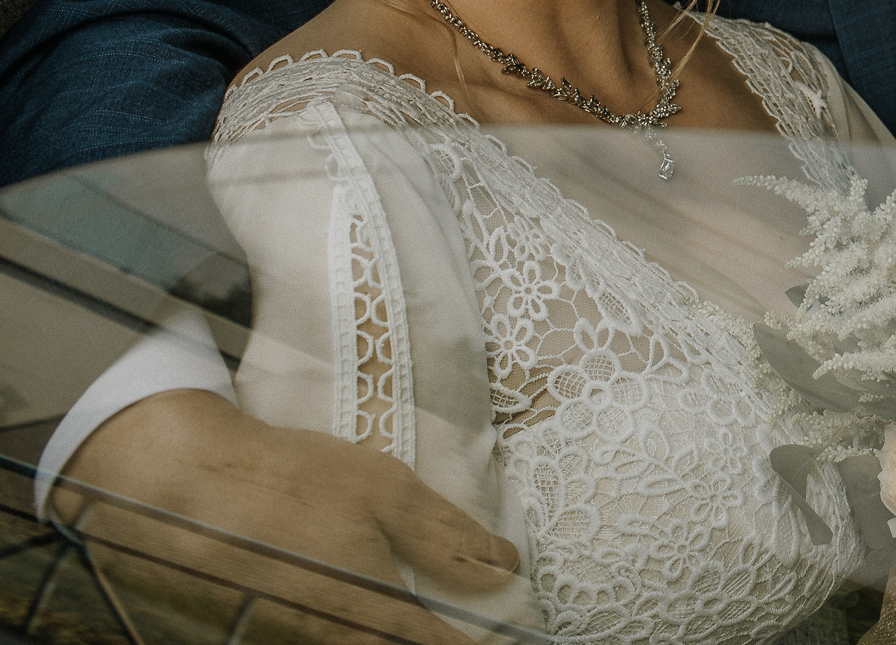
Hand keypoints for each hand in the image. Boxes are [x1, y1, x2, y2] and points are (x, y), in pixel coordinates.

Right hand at [52, 389, 518, 643]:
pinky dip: (337, 623)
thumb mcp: (385, 491)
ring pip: (350, 642)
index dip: (475, 642)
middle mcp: (330, 642)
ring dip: (378, 625)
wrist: (175, 486)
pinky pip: (307, 636)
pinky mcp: (250, 636)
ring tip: (381, 593)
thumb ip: (448, 537)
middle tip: (443, 618)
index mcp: (374, 615)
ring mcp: (286, 642)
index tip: (498, 633)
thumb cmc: (288, 482)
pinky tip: (332, 584)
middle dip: (423, 633)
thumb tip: (505, 566)